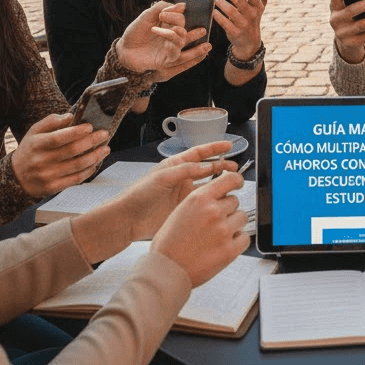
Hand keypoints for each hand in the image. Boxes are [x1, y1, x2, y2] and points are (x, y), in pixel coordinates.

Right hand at [10, 113, 109, 197]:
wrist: (15, 178)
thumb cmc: (30, 149)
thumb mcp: (34, 132)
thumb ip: (51, 121)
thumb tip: (70, 116)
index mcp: (37, 145)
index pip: (58, 138)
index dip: (76, 132)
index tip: (90, 126)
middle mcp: (41, 161)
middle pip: (72, 151)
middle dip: (92, 141)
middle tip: (105, 134)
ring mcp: (47, 176)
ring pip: (77, 166)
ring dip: (95, 156)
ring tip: (105, 149)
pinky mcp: (52, 187)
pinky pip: (75, 179)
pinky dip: (88, 171)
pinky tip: (96, 163)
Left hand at [112, 140, 239, 241]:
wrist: (128, 219)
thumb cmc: (140, 193)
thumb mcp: (163, 177)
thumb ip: (185, 170)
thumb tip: (206, 166)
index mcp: (175, 165)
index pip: (199, 153)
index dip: (214, 148)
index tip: (228, 145)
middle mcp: (182, 177)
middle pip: (206, 168)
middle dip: (222, 166)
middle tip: (235, 167)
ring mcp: (183, 193)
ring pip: (207, 185)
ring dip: (219, 183)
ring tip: (233, 182)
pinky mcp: (183, 208)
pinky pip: (202, 201)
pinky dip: (212, 199)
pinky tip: (221, 199)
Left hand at [115, 1, 209, 80]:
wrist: (124, 49)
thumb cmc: (135, 32)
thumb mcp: (146, 16)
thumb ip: (162, 7)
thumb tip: (182, 5)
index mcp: (168, 23)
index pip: (180, 15)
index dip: (174, 10)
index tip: (161, 12)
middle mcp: (171, 34)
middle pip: (182, 24)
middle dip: (174, 18)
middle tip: (161, 16)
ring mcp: (170, 46)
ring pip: (182, 38)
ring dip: (171, 32)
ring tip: (155, 30)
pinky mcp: (166, 59)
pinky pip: (176, 52)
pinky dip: (172, 46)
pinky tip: (163, 44)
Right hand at [151, 169, 250, 285]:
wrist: (166, 270)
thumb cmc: (169, 244)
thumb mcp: (181, 210)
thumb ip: (201, 201)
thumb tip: (218, 195)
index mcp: (200, 198)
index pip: (230, 179)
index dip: (237, 180)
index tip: (239, 182)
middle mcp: (213, 211)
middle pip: (235, 201)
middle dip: (228, 209)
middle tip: (215, 222)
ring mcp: (223, 230)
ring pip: (242, 217)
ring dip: (234, 224)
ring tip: (218, 235)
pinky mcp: (229, 250)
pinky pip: (245, 238)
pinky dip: (238, 241)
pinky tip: (224, 245)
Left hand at [213, 0, 273, 60]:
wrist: (249, 42)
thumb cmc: (253, 18)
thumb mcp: (260, 6)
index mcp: (258, 7)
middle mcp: (251, 16)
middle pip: (239, 1)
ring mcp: (243, 25)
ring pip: (231, 12)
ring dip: (222, 3)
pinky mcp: (235, 33)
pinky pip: (225, 24)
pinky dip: (219, 17)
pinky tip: (214, 11)